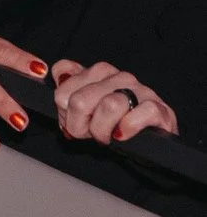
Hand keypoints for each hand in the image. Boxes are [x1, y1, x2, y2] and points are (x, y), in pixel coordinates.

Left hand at [51, 59, 178, 143]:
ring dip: (102, 130)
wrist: (150, 145)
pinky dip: (128, 128)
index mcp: (97, 71)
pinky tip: (123, 134)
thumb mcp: (85, 108)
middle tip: (87, 133)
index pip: (63, 79)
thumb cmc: (113, 125)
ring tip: (106, 137)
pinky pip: (139, 114)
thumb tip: (55, 76)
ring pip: (109, 105)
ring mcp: (141, 91)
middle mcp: (118, 76)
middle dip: (78, 124)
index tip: (70, 119)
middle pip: (79, 99)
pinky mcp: (160, 109)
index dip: (62, 108)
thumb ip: (66, 89)